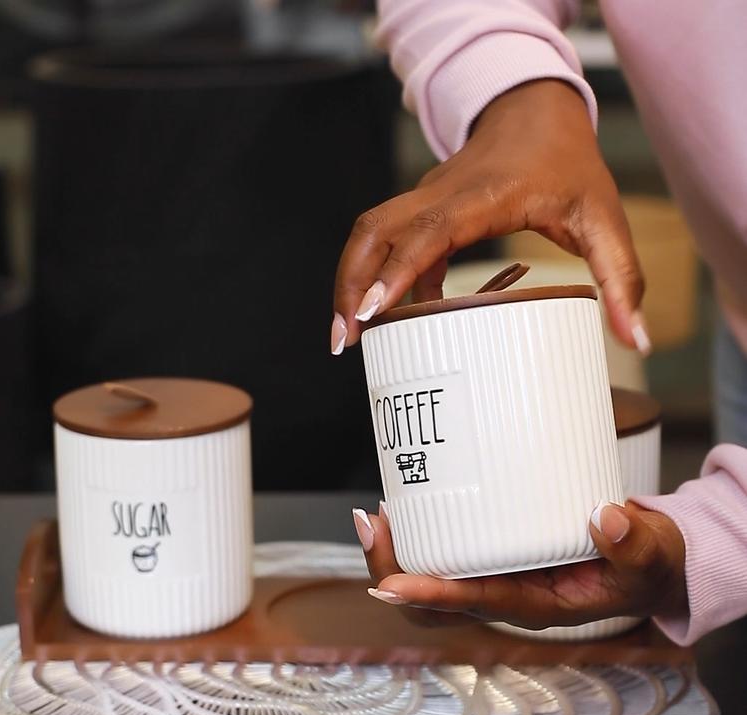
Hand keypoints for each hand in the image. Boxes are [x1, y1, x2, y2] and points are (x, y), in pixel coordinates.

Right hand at [331, 79, 649, 355]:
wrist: (535, 110)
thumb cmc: (568, 162)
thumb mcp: (603, 218)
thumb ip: (621, 278)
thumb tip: (635, 337)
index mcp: (482, 196)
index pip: (426, 232)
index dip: (395, 271)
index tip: (372, 312)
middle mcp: (441, 194)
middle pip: (374, 232)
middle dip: (350, 285)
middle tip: (343, 339)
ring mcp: (425, 199)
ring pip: (368, 233)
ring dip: (351, 280)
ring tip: (349, 333)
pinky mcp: (422, 209)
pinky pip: (386, 241)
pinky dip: (378, 277)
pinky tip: (392, 314)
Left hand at [351, 502, 686, 628]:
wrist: (644, 564)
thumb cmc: (642, 565)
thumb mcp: (649, 557)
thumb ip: (635, 545)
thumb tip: (606, 518)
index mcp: (537, 605)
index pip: (475, 604)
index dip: (431, 596)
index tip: (391, 584)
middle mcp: (505, 595)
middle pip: (432, 607)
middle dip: (392, 571)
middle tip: (371, 526)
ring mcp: (495, 577)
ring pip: (429, 583)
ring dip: (395, 555)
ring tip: (374, 515)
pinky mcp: (493, 554)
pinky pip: (445, 555)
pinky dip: (417, 535)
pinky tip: (404, 503)